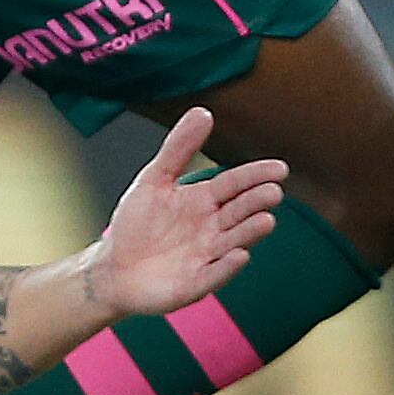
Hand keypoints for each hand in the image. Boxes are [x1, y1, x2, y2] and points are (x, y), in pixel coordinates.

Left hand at [85, 105, 287, 320]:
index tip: (280, 168)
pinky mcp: (195, 284)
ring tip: (266, 220)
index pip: (235, 184)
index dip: (256, 175)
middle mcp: (212, 228)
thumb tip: (204, 111)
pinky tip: (239, 256)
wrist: (113, 269)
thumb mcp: (154, 179)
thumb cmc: (136, 224)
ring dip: (250, 232)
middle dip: (257, 202)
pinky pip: (214, 274)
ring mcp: (207, 256)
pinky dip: (227, 267)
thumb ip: (179, 148)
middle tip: (274, 192)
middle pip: (239, 211)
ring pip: (234, 241)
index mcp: (204, 201)